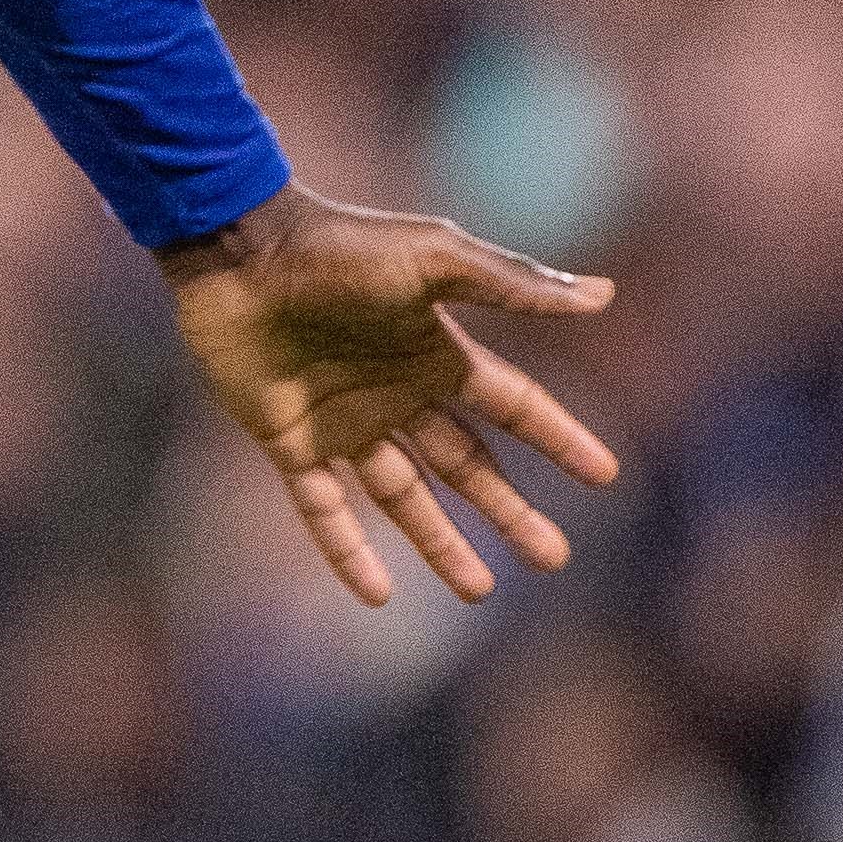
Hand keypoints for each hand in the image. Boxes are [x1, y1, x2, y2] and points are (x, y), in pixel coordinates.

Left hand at [159, 183, 617, 606]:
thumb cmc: (334, 245)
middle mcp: (394, 392)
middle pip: (466, 464)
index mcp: (434, 350)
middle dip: (509, 510)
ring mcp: (341, 419)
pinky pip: (324, 508)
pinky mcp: (288, 438)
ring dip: (441, 543)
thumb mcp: (432, 259)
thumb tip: (605, 295)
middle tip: (554, 558)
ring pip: (404, 496)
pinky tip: (377, 596)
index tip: (605, 476)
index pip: (513, 405)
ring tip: (479, 591)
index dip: (557, 437)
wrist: (236, 249)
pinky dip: (348, 551)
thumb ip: (512, 283)